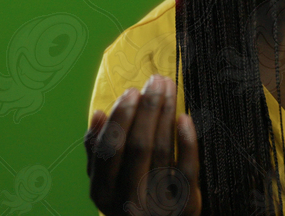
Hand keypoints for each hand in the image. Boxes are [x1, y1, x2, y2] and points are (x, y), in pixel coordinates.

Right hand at [85, 75, 201, 215]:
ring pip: (162, 151)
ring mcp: (156, 205)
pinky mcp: (184, 206)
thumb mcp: (106, 182)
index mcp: (102, 192)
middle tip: (156, 81)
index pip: (110, 148)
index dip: (121, 117)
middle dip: (148, 108)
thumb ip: (97, 151)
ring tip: (170, 90)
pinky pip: (187, 169)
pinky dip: (187, 141)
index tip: (132, 91)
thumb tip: (98, 113)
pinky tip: (185, 118)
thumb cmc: (128, 198)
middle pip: (138, 146)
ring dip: (166, 115)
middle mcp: (127, 200)